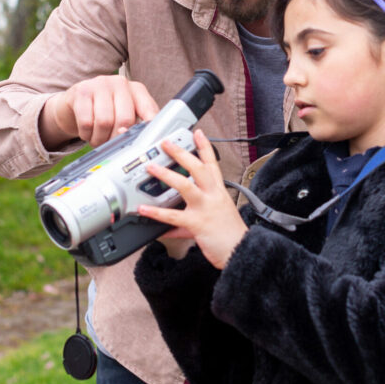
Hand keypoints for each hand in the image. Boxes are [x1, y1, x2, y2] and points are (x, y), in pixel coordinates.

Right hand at [40, 76, 158, 148]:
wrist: (74, 103)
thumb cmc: (105, 112)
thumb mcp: (124, 114)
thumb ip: (137, 125)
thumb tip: (140, 141)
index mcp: (137, 89)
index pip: (148, 110)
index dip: (148, 129)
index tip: (144, 144)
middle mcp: (120, 82)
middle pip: (125, 119)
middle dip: (117, 139)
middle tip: (111, 147)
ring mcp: (100, 84)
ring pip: (104, 122)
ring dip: (100, 139)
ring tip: (97, 141)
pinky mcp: (81, 91)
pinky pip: (86, 122)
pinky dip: (86, 135)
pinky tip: (86, 133)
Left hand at [139, 129, 246, 269]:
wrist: (241, 251)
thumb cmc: (230, 235)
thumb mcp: (215, 219)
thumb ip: (189, 219)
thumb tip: (170, 226)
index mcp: (218, 191)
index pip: (212, 164)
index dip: (205, 146)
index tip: (197, 132)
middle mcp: (213, 196)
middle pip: (197, 167)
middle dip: (182, 153)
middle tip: (166, 143)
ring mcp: (205, 208)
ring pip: (185, 185)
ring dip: (167, 175)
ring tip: (151, 168)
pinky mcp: (198, 223)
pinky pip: (174, 216)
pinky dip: (157, 213)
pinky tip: (144, 209)